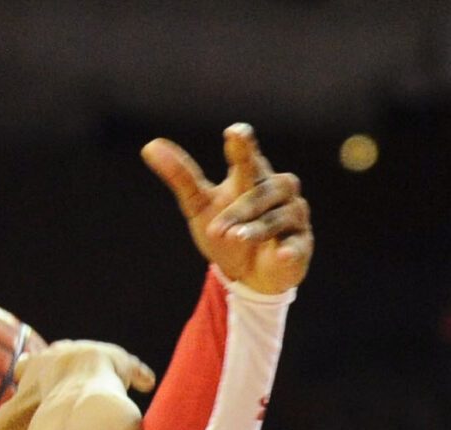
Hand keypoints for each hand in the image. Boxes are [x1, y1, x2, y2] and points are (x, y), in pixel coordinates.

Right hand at [0, 340, 155, 429]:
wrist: (79, 391)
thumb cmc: (44, 408)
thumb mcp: (12, 423)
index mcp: (38, 371)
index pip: (28, 368)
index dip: (28, 372)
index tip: (25, 371)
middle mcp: (63, 358)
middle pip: (59, 355)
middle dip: (61, 360)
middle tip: (65, 365)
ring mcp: (90, 357)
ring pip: (94, 358)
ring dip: (100, 367)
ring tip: (111, 377)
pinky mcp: (118, 362)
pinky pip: (132, 368)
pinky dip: (137, 374)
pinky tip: (147, 383)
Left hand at [141, 123, 312, 294]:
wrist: (247, 275)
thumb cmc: (226, 232)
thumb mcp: (199, 206)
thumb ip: (180, 176)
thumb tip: (149, 146)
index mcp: (253, 176)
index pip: (249, 157)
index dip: (244, 146)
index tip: (236, 133)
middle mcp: (278, 191)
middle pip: (263, 190)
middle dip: (241, 209)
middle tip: (217, 228)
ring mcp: (293, 217)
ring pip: (278, 216)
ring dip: (257, 228)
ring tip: (236, 237)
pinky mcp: (300, 245)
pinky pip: (297, 245)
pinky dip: (290, 249)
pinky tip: (281, 255)